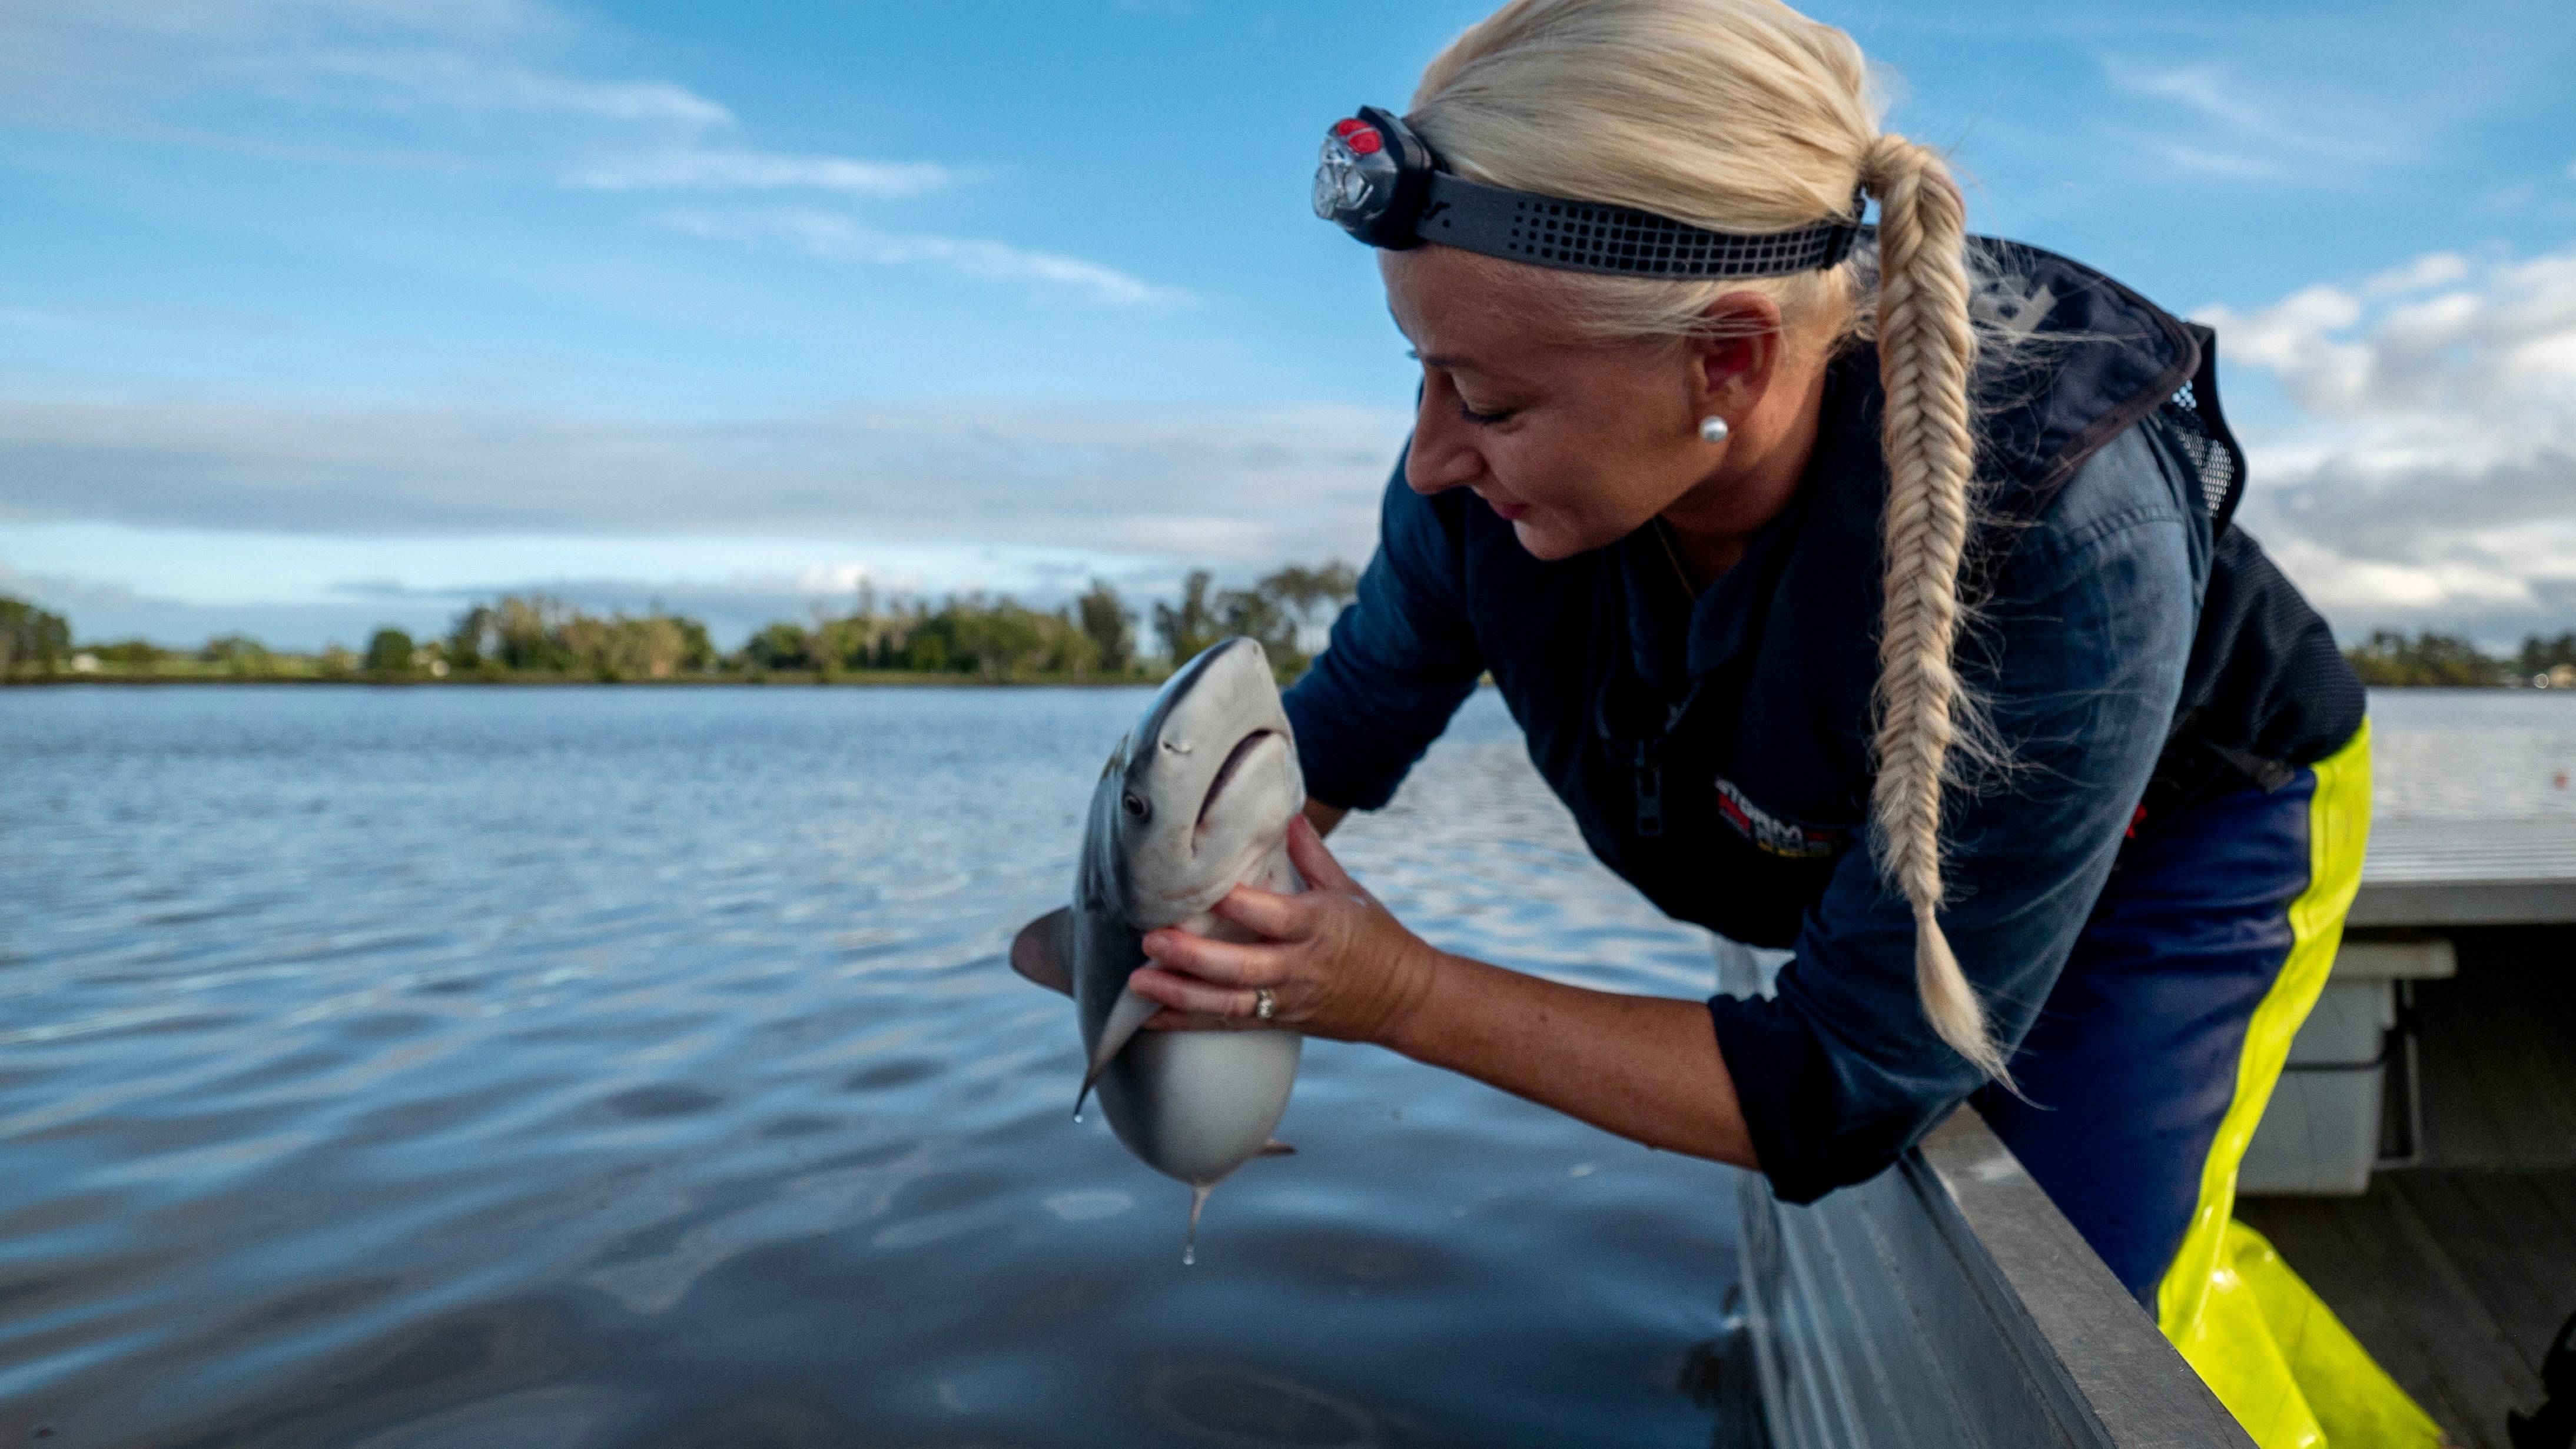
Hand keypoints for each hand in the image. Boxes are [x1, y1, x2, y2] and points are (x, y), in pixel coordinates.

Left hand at [1130, 816, 1442, 1045]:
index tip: (1200, 888)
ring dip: (1181, 994)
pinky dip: (1188, 1023)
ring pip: (1229, 1002)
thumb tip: (1285, 812)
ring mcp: (1287, 999)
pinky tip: (1152, 1017)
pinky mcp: (1279, 1021)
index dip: (1236, 904)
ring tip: (1139, 982)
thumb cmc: (1376, 937)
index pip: (1272, 915)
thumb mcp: (1348, 890)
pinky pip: (1230, 1024)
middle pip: (1241, 966)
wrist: (1405, 998)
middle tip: (1151, 939)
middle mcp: (1299, 967)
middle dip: (1192, 956)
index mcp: (1318, 926)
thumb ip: (1311, 854)